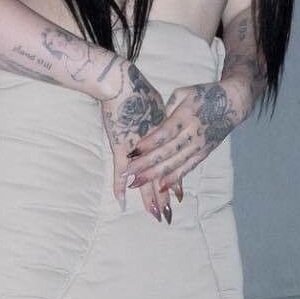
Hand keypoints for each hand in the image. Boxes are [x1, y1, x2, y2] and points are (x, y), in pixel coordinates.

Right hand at [97, 62, 175, 223]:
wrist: (123, 83)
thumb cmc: (139, 90)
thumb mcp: (158, 104)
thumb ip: (164, 117)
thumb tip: (167, 120)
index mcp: (167, 138)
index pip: (173, 164)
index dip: (175, 181)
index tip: (179, 197)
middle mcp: (156, 147)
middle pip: (163, 175)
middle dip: (164, 196)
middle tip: (168, 216)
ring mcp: (139, 150)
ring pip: (147, 179)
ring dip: (149, 197)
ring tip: (155, 214)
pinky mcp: (123, 147)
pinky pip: (122, 172)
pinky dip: (120, 187)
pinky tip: (122, 203)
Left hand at [122, 78, 245, 199]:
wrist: (233, 103)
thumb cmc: (204, 95)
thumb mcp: (184, 93)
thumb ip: (167, 108)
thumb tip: (152, 125)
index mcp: (186, 115)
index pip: (165, 132)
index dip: (149, 143)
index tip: (132, 151)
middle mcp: (194, 133)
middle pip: (168, 151)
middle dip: (147, 164)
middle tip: (128, 173)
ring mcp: (200, 145)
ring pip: (176, 163)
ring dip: (156, 175)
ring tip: (138, 182)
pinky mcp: (204, 153)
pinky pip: (188, 168)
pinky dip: (175, 178)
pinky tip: (161, 187)